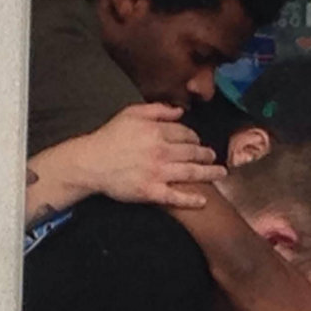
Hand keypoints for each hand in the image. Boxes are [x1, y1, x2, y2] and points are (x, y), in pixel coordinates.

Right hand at [74, 103, 226, 207]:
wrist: (90, 163)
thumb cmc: (109, 137)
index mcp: (157, 132)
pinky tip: (203, 201)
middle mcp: (161, 152)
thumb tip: (180, 111)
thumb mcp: (130, 114)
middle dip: (207, 154)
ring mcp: (157, 173)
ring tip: (220, 173)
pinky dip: (191, 199)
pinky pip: (175, 197)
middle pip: (193, 153)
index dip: (195, 138)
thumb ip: (157, 109)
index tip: (198, 141)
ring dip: (209, 173)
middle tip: (214, 157)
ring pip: (191, 173)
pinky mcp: (151, 191)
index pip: (185, 134)